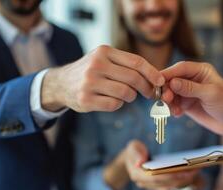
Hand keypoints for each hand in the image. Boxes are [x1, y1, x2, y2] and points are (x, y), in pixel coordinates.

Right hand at [41, 45, 164, 112]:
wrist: (61, 83)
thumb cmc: (92, 71)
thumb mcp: (105, 59)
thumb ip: (127, 65)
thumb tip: (156, 79)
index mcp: (104, 52)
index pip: (136, 62)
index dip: (152, 73)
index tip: (161, 81)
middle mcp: (96, 65)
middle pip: (134, 79)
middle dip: (146, 88)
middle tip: (150, 93)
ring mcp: (89, 83)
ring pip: (126, 93)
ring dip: (131, 96)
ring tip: (126, 94)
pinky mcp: (85, 99)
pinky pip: (114, 105)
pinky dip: (118, 104)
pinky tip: (111, 100)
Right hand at [123, 140, 199, 189]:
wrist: (134, 157)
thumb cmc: (135, 150)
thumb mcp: (133, 147)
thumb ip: (136, 153)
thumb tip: (140, 163)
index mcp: (137, 175)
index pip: (155, 178)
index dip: (169, 175)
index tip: (183, 171)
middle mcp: (145, 184)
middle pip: (166, 183)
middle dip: (181, 177)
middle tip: (195, 170)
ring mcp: (153, 186)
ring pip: (171, 186)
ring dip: (184, 179)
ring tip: (197, 169)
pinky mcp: (160, 185)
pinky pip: (173, 184)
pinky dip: (183, 178)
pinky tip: (193, 170)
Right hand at [161, 61, 222, 141]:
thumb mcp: (211, 94)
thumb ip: (191, 88)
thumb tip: (172, 82)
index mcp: (201, 71)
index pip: (181, 68)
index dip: (168, 73)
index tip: (158, 80)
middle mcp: (193, 79)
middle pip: (172, 80)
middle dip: (166, 89)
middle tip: (165, 98)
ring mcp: (188, 92)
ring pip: (171, 93)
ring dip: (168, 101)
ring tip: (172, 109)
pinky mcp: (186, 104)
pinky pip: (173, 104)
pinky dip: (172, 109)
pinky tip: (177, 114)